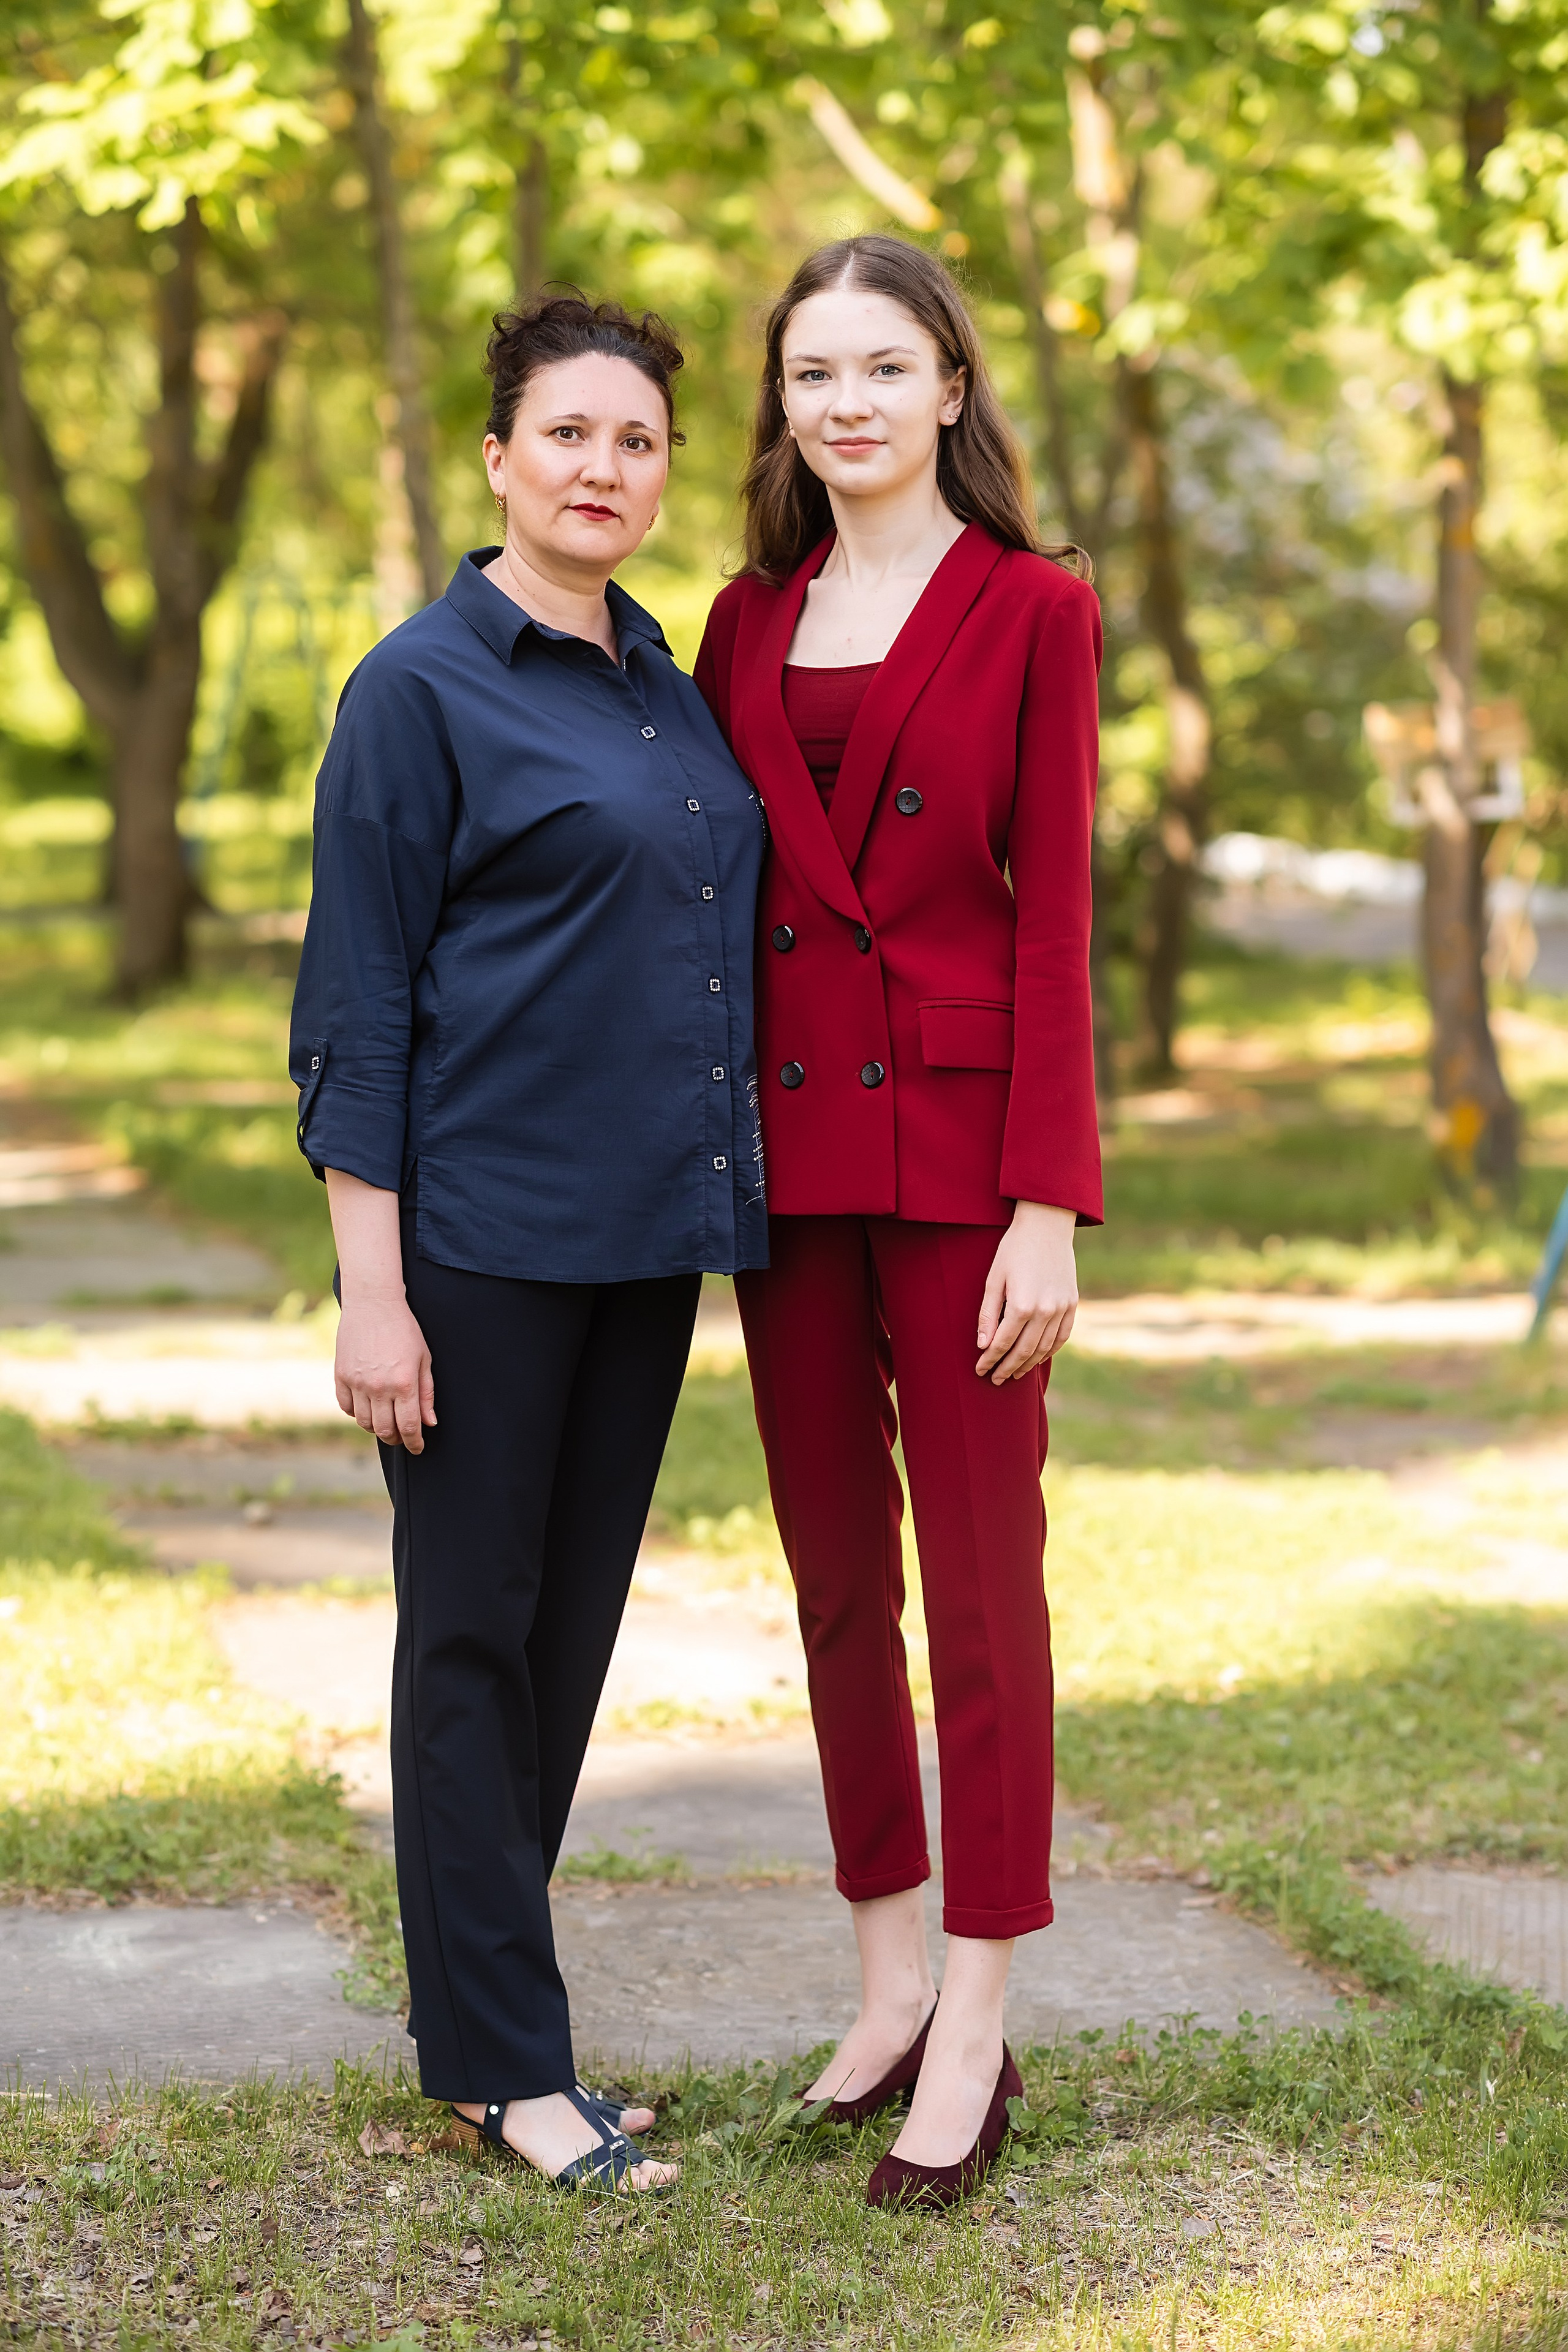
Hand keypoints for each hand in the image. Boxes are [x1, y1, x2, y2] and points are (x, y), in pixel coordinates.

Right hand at [334, 1290, 436, 1449]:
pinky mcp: (341, 1376)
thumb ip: (427, 1393)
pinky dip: (356, 1413)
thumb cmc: (404, 1330)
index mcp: (404, 1383)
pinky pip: (346, 1407)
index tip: (418, 1448)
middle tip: (402, 1437)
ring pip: (364, 1422)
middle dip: (396, 1439)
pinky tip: (367, 1408)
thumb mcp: (424, 1359)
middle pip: (385, 1430)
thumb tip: (429, 1423)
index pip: (408, 1426)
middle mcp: (379, 1387)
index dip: (414, 1443)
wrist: (373, 1304)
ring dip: (376, 1428)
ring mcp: (357, 1382)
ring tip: (385, 1423)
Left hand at [975, 1201, 1077, 1383]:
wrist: (1047, 1225)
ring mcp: (1062, 1309)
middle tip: (994, 1379)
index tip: (980, 1369)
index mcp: (1022, 1305)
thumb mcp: (994, 1279)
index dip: (990, 1360)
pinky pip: (1062, 1337)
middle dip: (1006, 1368)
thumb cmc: (1014, 1249)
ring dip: (1027, 1364)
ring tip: (1013, 1373)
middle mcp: (1045, 1311)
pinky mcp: (1072, 1304)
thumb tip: (983, 1345)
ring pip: (1043, 1348)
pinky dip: (1049, 1351)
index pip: (1002, 1343)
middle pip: (1023, 1351)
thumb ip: (988, 1314)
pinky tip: (1037, 1358)